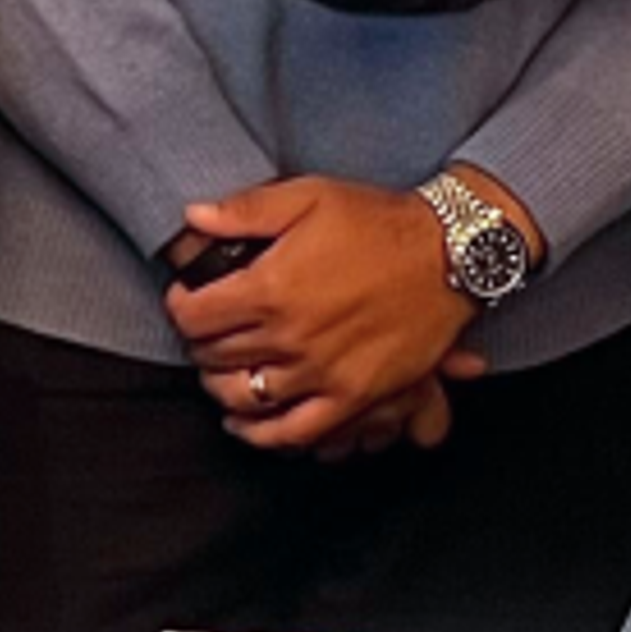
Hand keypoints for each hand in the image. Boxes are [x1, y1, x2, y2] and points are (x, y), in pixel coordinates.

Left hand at [163, 175, 488, 453]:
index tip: (188, 298)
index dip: (181, 305)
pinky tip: (245, 424)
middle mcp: (290, 336)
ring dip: (222, 386)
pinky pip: (294, 432)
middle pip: (215, 357)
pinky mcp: (352, 396)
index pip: (194, 315)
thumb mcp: (310, 196)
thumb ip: (245, 210)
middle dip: (200, 343)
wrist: (449, 254)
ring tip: (222, 371)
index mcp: (271, 287)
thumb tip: (191, 218)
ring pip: (245, 396)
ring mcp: (321, 372)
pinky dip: (262, 435)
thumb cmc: (379, 222)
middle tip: (207, 330)